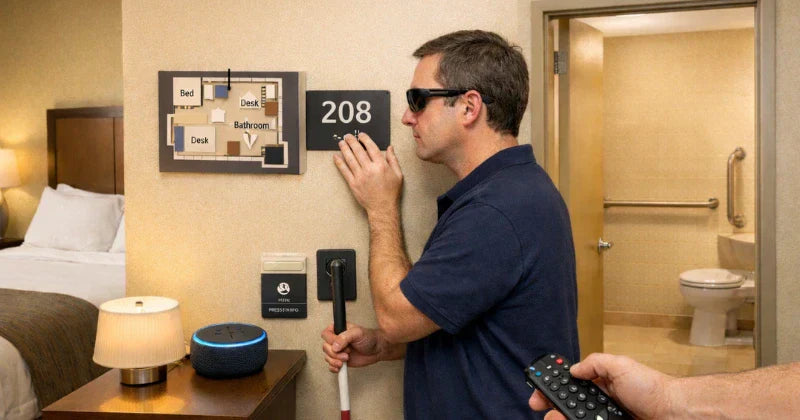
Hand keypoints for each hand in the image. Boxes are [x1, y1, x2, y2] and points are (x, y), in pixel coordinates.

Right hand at [321, 322, 381, 372]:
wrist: (377, 349)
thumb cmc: (369, 338)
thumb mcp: (357, 333)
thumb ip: (345, 337)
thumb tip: (334, 346)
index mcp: (338, 329)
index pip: (325, 334)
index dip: (331, 341)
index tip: (341, 346)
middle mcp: (335, 340)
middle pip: (325, 347)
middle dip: (335, 353)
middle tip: (347, 354)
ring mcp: (337, 351)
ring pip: (327, 357)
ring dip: (335, 361)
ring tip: (346, 359)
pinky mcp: (339, 360)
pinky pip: (330, 365)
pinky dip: (334, 367)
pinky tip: (341, 367)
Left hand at [334, 132, 402, 214]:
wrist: (382, 207)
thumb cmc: (391, 192)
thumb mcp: (398, 174)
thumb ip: (393, 159)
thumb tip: (390, 147)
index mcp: (381, 165)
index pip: (371, 147)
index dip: (365, 139)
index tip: (361, 135)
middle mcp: (370, 169)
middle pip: (358, 151)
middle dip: (352, 141)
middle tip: (348, 136)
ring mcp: (360, 176)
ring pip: (350, 159)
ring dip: (345, 149)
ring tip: (341, 142)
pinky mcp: (353, 183)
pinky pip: (344, 171)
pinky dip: (339, 163)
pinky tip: (336, 156)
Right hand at [529, 353, 673, 419]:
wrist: (673, 413)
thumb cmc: (651, 388)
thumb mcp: (620, 365)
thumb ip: (594, 363)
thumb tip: (572, 370)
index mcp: (601, 384)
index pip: (570, 386)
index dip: (553, 388)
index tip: (538, 394)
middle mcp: (601, 403)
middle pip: (569, 406)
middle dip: (552, 407)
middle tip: (540, 409)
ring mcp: (605, 418)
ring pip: (577, 419)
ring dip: (561, 419)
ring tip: (553, 419)